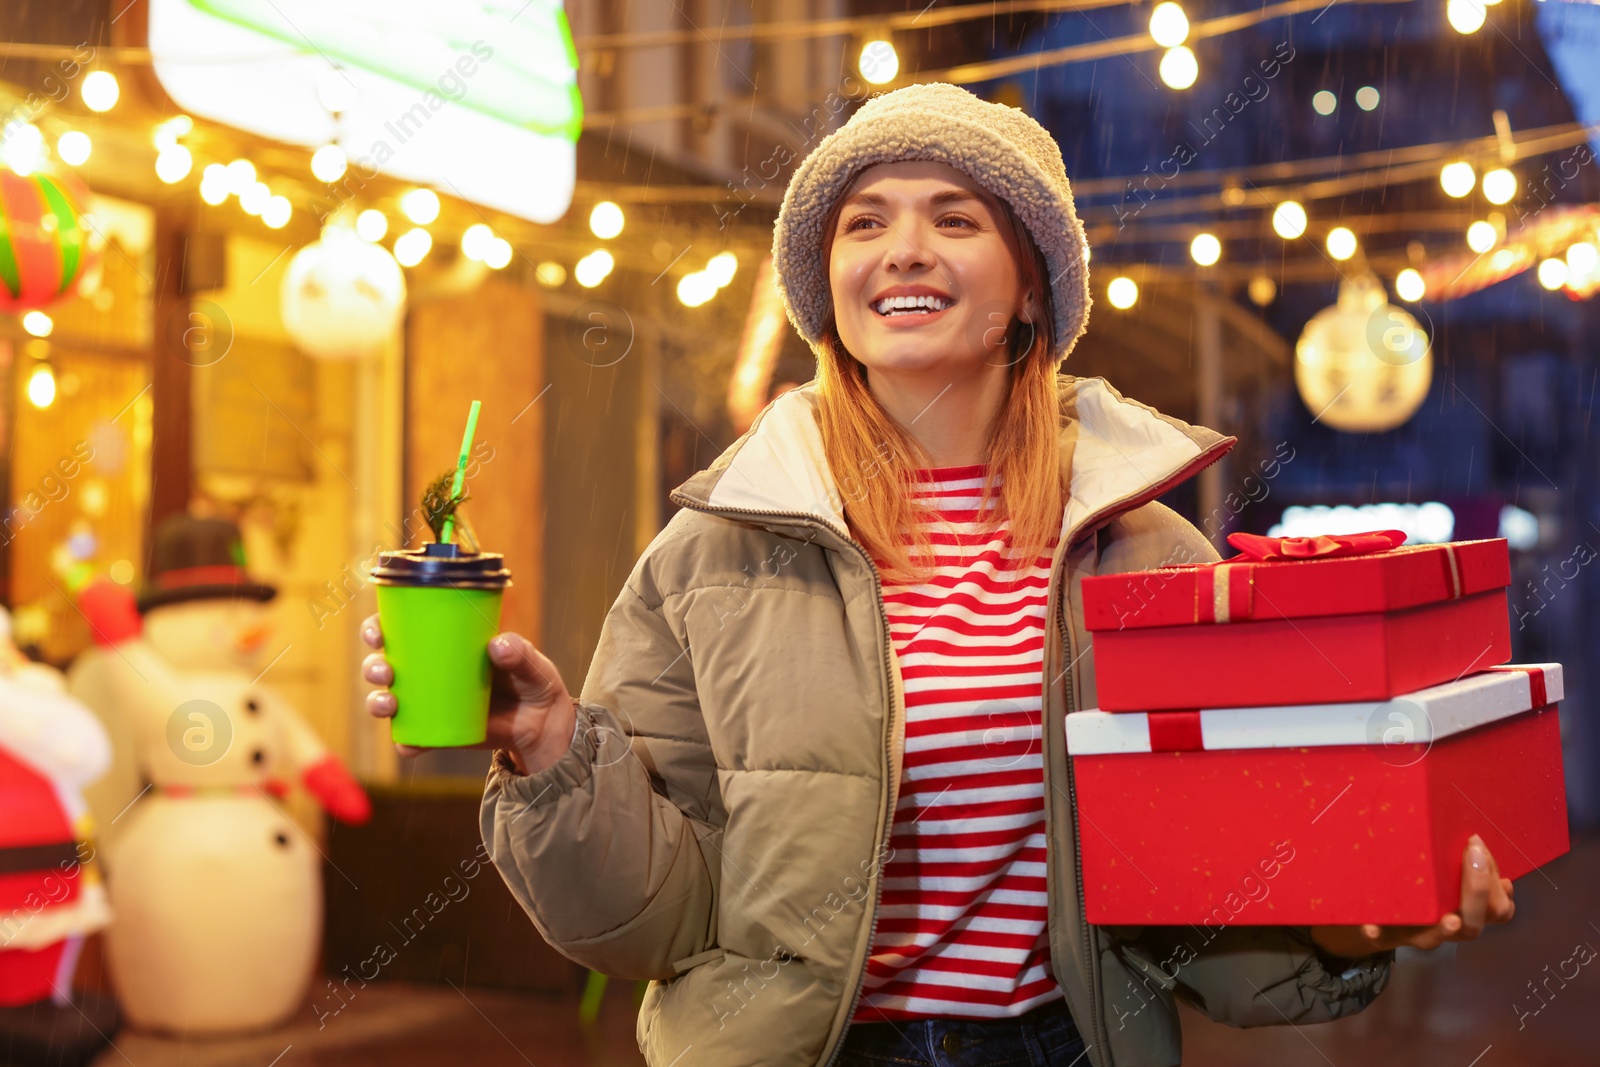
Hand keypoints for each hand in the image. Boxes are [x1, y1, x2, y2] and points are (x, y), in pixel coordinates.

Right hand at [360, 614, 576, 774]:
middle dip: (373, 667)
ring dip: (378, 702)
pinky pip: (412, 738)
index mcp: (444, 643)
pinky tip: (408, 745)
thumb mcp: (533, 664)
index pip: (401, 628)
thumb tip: (496, 646)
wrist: (542, 725)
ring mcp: (430, 703)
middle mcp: (428, 671)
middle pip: (384, 664)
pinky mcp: (437, 732)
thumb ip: (520, 653)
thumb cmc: (532, 681)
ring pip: (389, 700)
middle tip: (385, 672)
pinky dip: (405, 742)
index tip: (377, 632)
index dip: (378, 627)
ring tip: (390, 705)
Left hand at [1310, 834, 1515, 958]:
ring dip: (1446, 927)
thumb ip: (1453, 850)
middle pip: (1475, 925)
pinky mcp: (1382, 935)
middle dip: (1479, 890)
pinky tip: (1371, 926)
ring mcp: (1415, 934)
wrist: (1374, 912)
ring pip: (1438, 937)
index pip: (1497, 908)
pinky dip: (1378, 932)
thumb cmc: (1416, 880)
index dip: (1497, 884)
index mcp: (1464, 910)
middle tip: (1472, 853)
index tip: (1478, 846)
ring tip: (1449, 917)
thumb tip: (1467, 827)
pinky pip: (1381, 937)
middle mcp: (1444, 926)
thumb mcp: (1438, 865)